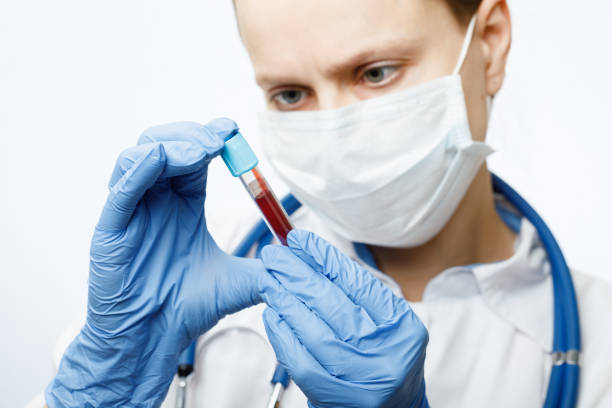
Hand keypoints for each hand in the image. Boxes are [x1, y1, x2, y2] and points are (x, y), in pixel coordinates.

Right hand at [45, 120, 267, 406]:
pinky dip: (138, 169)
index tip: (233, 131)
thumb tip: (301, 258)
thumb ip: (268, 265)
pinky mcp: (112, 228)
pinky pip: (120, 189)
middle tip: (221, 137)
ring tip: (200, 150)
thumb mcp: (238, 280)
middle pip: (167, 146)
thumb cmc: (187, 307)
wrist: (154, 339)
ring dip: (170, 145)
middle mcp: (157, 201)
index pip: (195, 158)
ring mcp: (133, 212)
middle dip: (194, 134)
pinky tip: (160, 159)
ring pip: (140, 157)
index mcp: (183, 205)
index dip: (212, 139)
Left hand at [260, 230, 428, 407]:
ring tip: (270, 282)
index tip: (299, 240)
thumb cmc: (385, 357)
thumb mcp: (386, 322)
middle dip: (298, 275)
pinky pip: (301, 362)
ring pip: (315, 332)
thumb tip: (312, 256)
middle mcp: (386, 352)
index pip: (357, 283)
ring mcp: (361, 378)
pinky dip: (283, 336)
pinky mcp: (335, 398)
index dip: (324, 258)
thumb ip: (356, 293)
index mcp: (401, 326)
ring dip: (287, 302)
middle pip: (334, 304)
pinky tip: (273, 316)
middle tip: (274, 255)